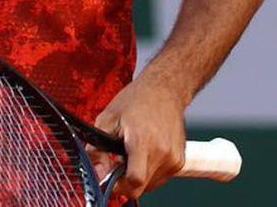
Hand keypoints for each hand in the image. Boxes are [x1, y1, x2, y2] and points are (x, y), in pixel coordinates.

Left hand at [91, 76, 187, 200]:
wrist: (165, 90)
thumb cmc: (136, 101)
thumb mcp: (107, 119)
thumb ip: (97, 150)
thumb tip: (97, 173)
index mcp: (143, 142)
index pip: (134, 181)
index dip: (117, 185)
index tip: (108, 177)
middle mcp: (163, 153)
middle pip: (140, 187)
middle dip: (124, 181)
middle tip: (116, 162)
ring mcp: (174, 159)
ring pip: (150, 185)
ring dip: (137, 176)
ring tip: (131, 153)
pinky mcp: (179, 162)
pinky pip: (159, 178)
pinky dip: (148, 172)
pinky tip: (144, 153)